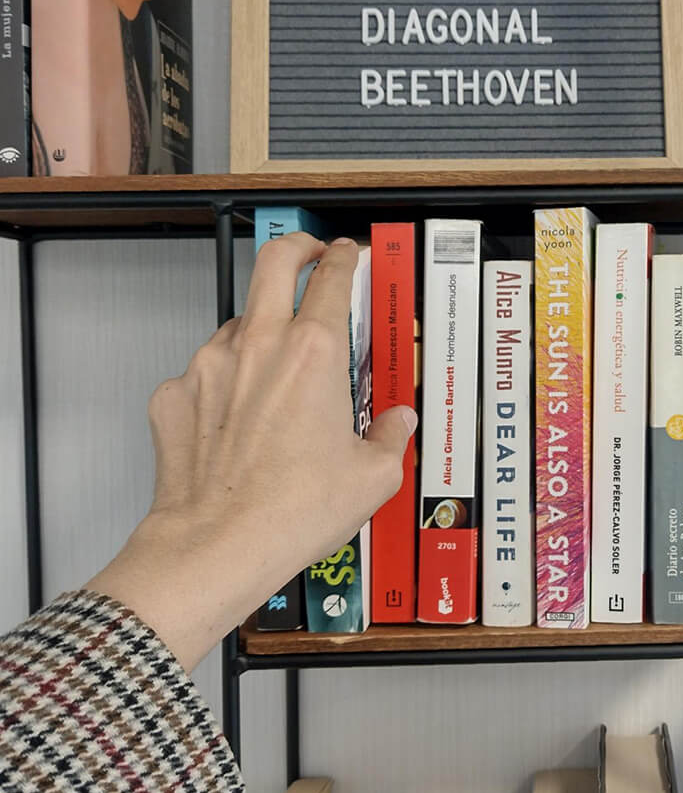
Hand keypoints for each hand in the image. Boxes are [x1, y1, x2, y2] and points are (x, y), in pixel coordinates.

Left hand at [89, 234, 416, 671]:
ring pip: (236, 324)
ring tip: (276, 374)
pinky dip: (223, 386)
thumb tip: (397, 424)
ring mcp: (209, 366)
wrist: (217, 545)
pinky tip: (238, 424)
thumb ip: (391, 437)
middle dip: (295, 248)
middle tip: (308, 256)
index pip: (331, 277)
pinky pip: (203, 374)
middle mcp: (259, 346)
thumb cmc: (291, 512)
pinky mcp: (175, 394)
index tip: (345, 255)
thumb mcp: (372, 478)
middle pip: (273, 262)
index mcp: (314, 353)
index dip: (342, 257)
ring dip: (259, 332)